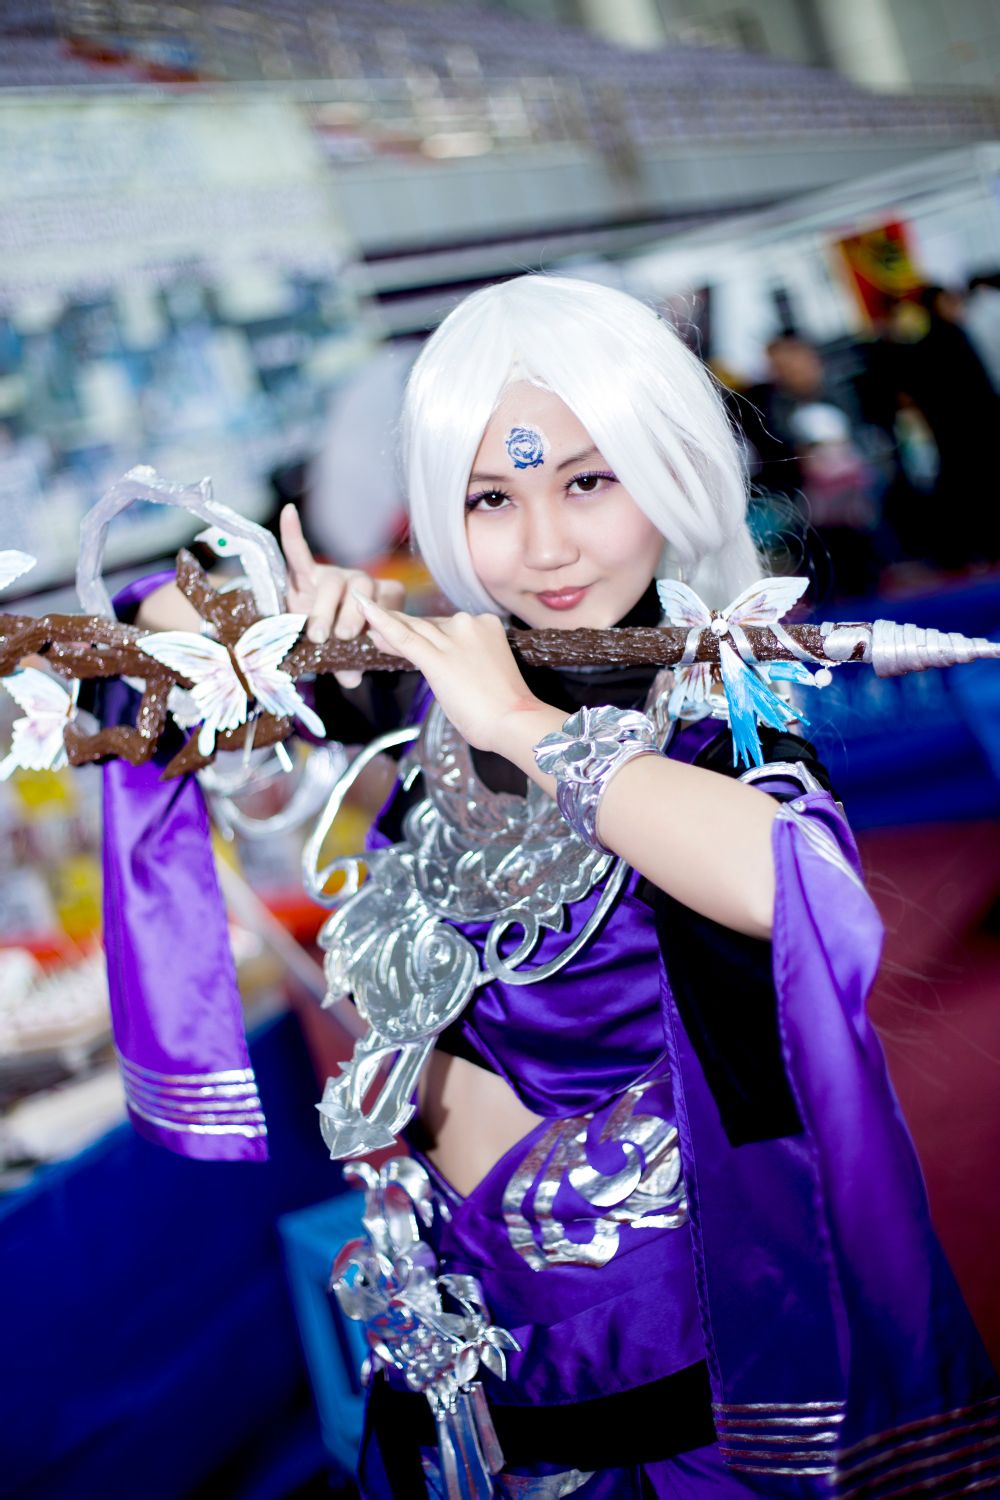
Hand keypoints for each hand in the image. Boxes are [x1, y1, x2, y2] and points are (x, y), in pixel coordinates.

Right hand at [280, 504, 404, 688]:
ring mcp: (334, 575)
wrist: (315, 630)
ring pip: (332, 582)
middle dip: (352, 614)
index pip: (389, 599)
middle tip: (343, 637)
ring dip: (324, 608)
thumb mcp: (345, 656)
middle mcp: (360, 583)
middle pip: (361, 589)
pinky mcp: (307, 572)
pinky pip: (299, 551)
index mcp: (380, 600)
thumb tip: (352, 678)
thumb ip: (349, 663)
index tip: (376, 635)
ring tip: (317, 633)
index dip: (384, 615)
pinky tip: (289, 513)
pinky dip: (293, 533)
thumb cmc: (338, 643)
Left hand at [351, 594, 557, 755]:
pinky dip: (381, 621)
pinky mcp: (438, 658)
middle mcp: (469, 625)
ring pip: (412, 630)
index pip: (442, 624)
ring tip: (362, 615)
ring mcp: (453, 639)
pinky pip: (404, 637)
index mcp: (486, 625)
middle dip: (398, 624)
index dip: (419, 628)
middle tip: (371, 617)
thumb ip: (465, 661)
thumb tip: (443, 667)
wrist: (515, 721)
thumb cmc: (505, 708)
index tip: (402, 628)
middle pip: (425, 623)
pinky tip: (363, 608)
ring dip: (384, 624)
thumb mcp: (486, 673)